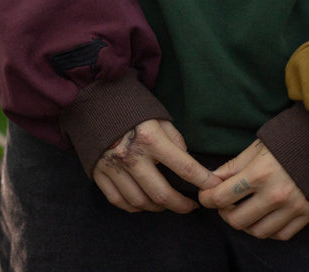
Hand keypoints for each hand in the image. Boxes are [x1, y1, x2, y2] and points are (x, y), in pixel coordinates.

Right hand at [93, 119, 220, 213]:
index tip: (215, 189)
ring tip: (168, 203)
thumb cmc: (131, 107)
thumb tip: (186, 163)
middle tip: (191, 206)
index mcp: (150, 139)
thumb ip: (175, 141)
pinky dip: (134, 207)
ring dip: (158, 208)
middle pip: (162, 195)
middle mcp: (131, 156)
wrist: (93, 101)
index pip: (185, 168)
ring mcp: (113, 167)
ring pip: (140, 202)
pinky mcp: (98, 173)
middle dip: (182, 205)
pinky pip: (119, 201)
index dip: (204, 182)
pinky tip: (144, 203)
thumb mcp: (159, 116)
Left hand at [197, 140, 308, 239]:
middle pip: (236, 220)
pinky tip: (263, 217)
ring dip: (245, 224)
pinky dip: (268, 230)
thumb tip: (210, 180)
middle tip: (225, 203)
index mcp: (259, 174)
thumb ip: (231, 168)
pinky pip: (280, 235)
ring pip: (257, 232)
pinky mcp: (307, 214)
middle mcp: (275, 194)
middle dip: (224, 213)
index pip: (221, 197)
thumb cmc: (286, 143)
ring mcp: (293, 207)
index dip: (207, 199)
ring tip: (244, 210)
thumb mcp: (255, 149)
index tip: (206, 196)